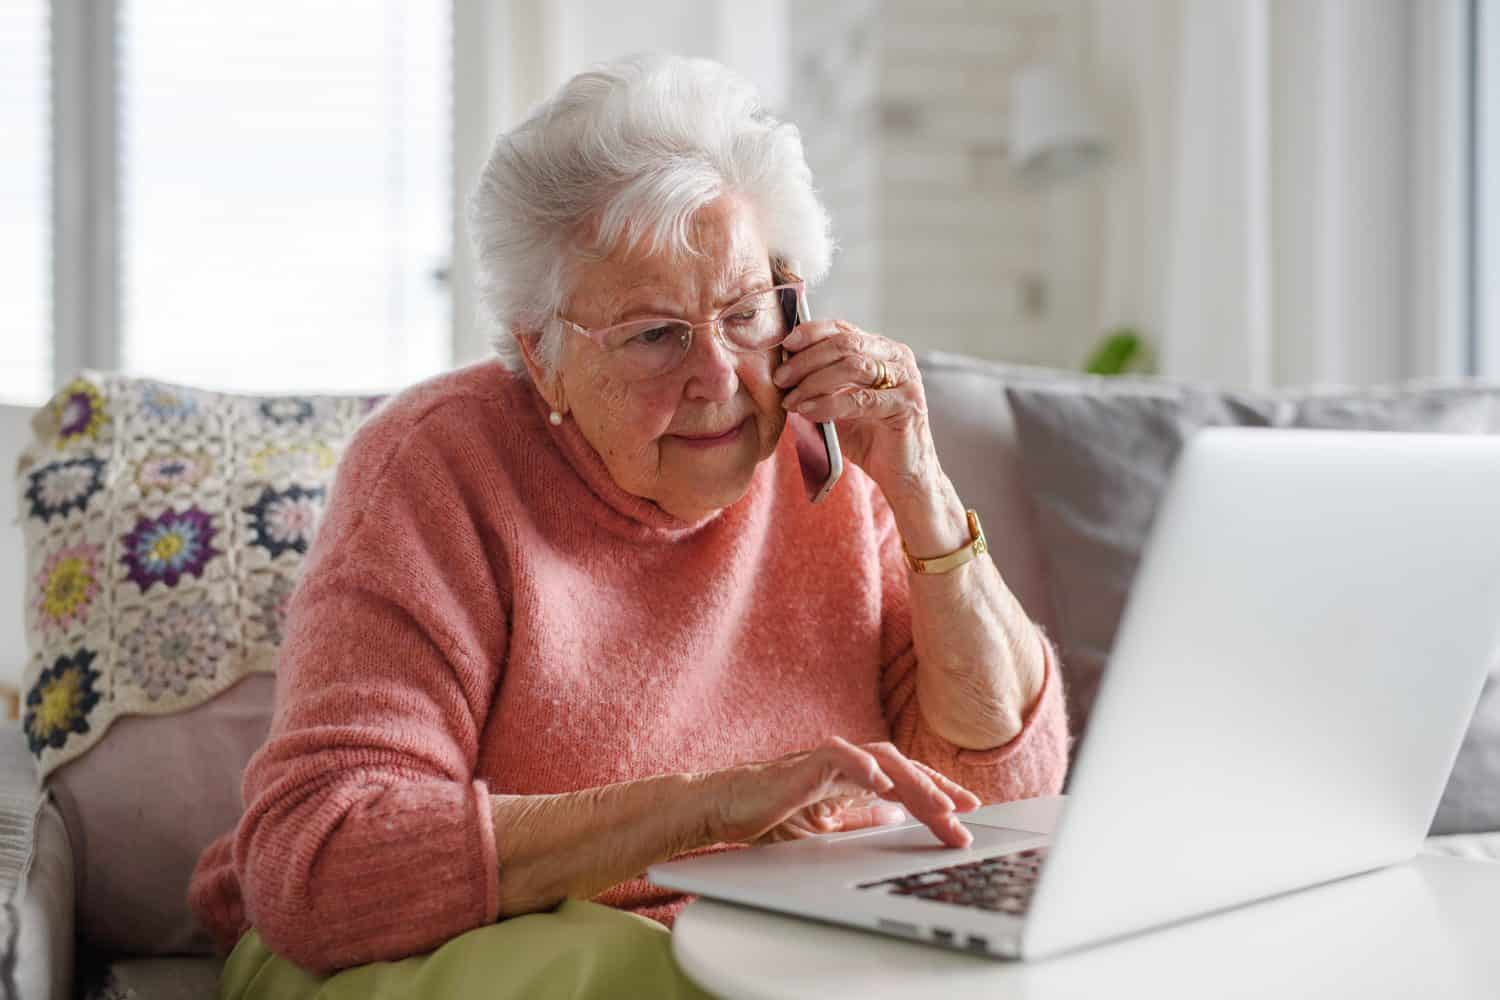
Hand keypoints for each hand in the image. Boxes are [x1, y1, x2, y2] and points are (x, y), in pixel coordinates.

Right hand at [701, 737, 980, 847]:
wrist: (723, 808)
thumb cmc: (766, 816)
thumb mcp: (824, 828)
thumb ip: (858, 820)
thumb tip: (894, 819)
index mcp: (853, 780)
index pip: (906, 782)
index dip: (938, 794)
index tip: (969, 815)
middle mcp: (846, 765)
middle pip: (904, 769)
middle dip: (938, 792)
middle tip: (966, 818)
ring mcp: (827, 760)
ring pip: (882, 759)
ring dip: (914, 781)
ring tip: (939, 804)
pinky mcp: (804, 763)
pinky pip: (839, 756)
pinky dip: (863, 767)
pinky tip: (883, 784)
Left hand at [774, 320, 939, 498]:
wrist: (902, 473)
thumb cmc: (869, 437)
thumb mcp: (838, 403)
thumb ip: (820, 383)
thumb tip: (784, 368)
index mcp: (881, 350)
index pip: (843, 329)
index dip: (812, 332)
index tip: (785, 344)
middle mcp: (897, 358)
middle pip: (846, 344)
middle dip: (807, 360)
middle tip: (781, 378)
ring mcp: (906, 379)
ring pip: (853, 367)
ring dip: (814, 381)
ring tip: (792, 399)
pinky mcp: (908, 405)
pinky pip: (861, 399)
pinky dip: (830, 404)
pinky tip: (809, 412)